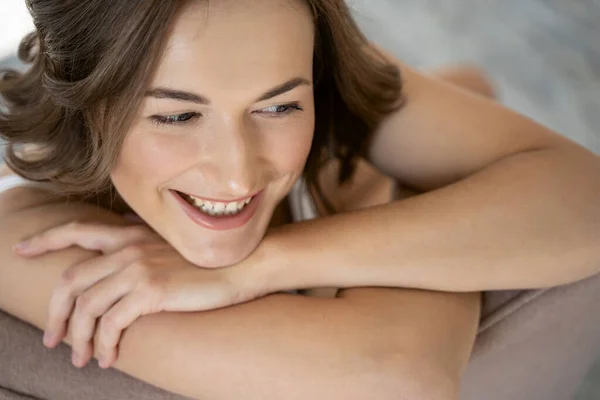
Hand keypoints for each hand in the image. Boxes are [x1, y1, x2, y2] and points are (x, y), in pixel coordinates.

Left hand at [14, 221, 261, 368]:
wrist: (244, 264)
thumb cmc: (209, 259)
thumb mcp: (172, 243)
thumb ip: (143, 237)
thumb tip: (123, 231)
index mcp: (130, 234)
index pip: (76, 229)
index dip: (44, 240)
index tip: (21, 250)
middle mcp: (128, 248)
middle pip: (71, 281)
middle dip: (55, 313)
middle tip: (53, 338)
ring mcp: (138, 268)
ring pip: (87, 308)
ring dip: (79, 338)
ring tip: (82, 358)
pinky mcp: (152, 291)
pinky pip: (112, 324)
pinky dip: (104, 344)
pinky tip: (109, 356)